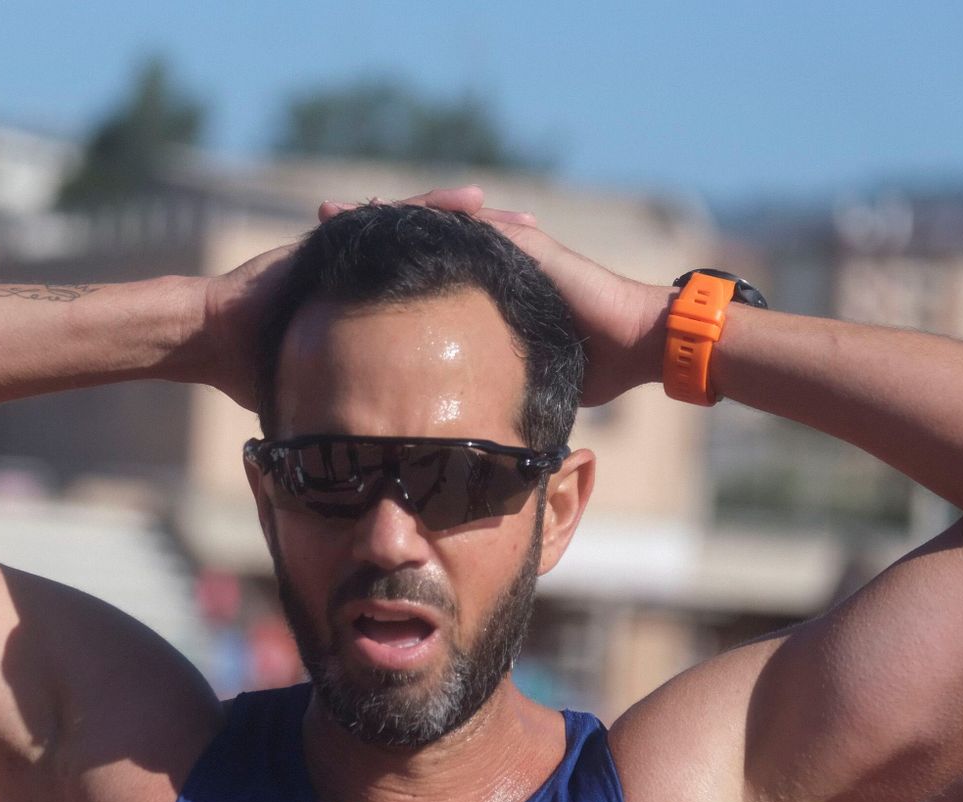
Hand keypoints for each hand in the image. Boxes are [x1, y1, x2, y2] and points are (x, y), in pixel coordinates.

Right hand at [198, 188, 523, 411]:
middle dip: (492, 259)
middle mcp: (372, 277)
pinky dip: (433, 208)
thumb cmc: (260, 376)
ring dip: (477, 226)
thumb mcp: (330, 403)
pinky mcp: (343, 234)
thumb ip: (360, 424)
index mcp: (375, 314)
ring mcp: (359, 252)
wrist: (218, 340)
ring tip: (524, 223)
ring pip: (429, 233)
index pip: (440, 303)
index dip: (483, 303)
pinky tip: (473, 202)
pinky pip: (398, 217)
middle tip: (544, 258)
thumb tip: (391, 477)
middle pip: (445, 262)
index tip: (528, 308)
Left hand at [321, 187, 669, 407]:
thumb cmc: (593, 368)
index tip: (330, 265)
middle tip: (323, 218)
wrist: (639, 345)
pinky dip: (439, 217)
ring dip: (396, 214)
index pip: (422, 272)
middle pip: (422, 238)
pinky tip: (402, 212)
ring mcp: (512, 247)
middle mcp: (495, 263)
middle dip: (374, 228)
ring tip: (351, 209)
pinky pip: (475, 226)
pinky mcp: (528, 245)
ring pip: (441, 222)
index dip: (377, 268)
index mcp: (484, 293)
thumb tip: (451, 431)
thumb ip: (486, 389)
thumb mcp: (518, 380)